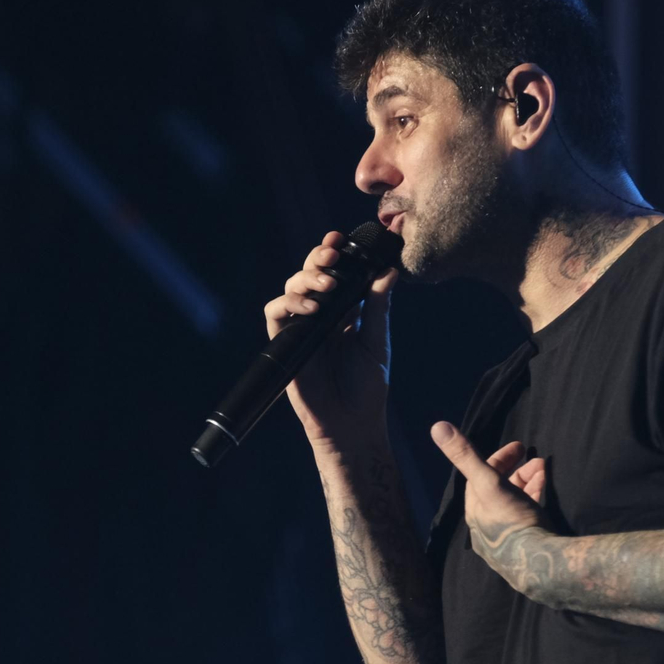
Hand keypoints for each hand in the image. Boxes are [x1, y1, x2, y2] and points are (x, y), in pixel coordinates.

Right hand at [264, 231, 398, 451]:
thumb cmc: (368, 388)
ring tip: (327, 285)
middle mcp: (320, 317)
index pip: (334, 274)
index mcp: (343, 312)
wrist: (352, 424)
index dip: (333, 253)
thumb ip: (379, 307)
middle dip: (317, 258)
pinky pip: (275, 315)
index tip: (342, 239)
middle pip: (309, 274)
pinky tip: (312, 309)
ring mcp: (300, 329)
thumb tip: (388, 271)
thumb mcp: (378, 343)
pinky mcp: (284, 345)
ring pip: (290, 288)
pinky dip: (290, 304)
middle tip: (333, 254)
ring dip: (306, 279)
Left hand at [431, 422, 550, 589]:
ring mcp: (507, 537)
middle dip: (518, 470)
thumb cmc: (511, 521)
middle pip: (500, 488)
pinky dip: (536, 497)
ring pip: (516, 500)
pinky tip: (547, 489)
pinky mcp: (527, 545)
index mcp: (476, 510)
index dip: (500, 458)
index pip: (482, 476)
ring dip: (529, 481)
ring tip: (544, 470)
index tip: (520, 446)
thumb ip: (465, 456)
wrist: (541, 564)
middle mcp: (487, 525)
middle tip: (536, 459)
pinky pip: (529, 514)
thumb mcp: (488, 483)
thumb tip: (437, 426)